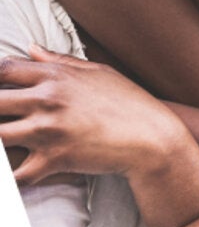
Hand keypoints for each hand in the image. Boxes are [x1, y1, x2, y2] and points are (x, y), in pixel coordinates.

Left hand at [0, 46, 193, 183]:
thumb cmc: (132, 104)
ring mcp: (49, 131)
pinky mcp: (56, 159)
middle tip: (2, 119)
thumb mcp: (100, 73)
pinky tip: (13, 176)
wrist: (155, 139)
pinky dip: (10, 178)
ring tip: (5, 145)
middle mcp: (48, 101)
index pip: (3, 69)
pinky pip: (17, 174)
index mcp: (56, 77)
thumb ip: (60, 62)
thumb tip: (31, 49)